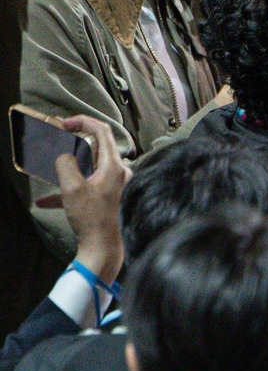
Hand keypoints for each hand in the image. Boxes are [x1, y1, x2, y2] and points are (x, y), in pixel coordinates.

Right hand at [54, 116, 128, 283]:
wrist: (103, 248)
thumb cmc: (92, 219)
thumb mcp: (72, 188)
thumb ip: (66, 164)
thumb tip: (64, 154)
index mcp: (114, 165)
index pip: (102, 131)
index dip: (82, 122)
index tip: (64, 123)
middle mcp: (118, 172)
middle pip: (96, 147)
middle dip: (74, 140)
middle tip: (57, 136)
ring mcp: (114, 185)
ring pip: (88, 167)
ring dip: (67, 167)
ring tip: (49, 164)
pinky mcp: (107, 197)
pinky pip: (85, 187)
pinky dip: (67, 190)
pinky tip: (45, 201)